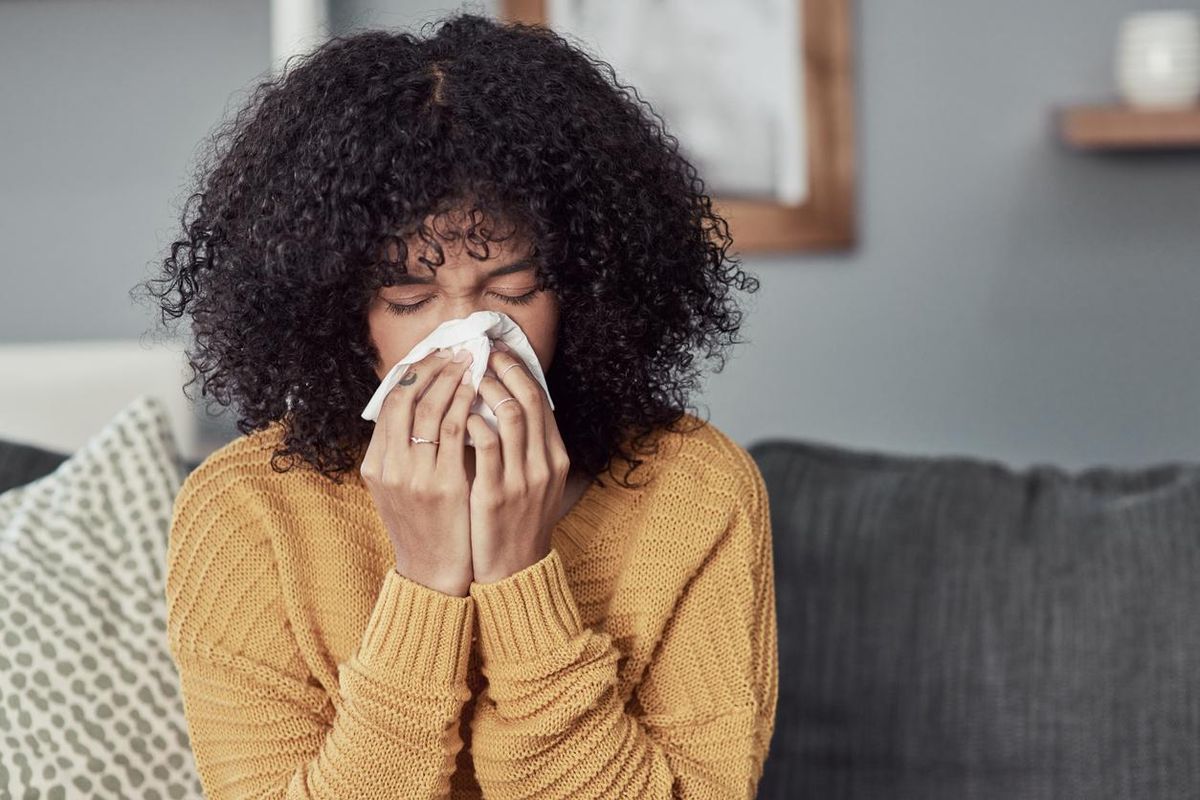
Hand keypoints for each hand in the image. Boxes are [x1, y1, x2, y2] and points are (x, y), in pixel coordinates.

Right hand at [359, 347, 476, 595]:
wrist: (432, 574)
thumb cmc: (424, 527)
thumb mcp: (400, 488)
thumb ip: (404, 452)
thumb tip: (422, 407)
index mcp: (376, 464)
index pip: (389, 402)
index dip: (413, 372)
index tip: (436, 355)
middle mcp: (389, 467)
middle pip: (404, 398)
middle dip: (432, 367)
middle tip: (456, 349)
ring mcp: (413, 476)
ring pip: (428, 409)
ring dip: (451, 379)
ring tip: (471, 362)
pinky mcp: (441, 486)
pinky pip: (453, 432)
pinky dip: (464, 405)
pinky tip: (479, 392)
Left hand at [464, 348, 570, 583]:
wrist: (513, 571)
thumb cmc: (516, 521)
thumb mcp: (534, 482)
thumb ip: (527, 447)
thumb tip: (507, 405)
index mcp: (555, 457)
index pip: (541, 399)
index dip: (519, 369)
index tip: (497, 352)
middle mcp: (544, 464)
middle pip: (529, 399)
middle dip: (503, 369)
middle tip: (479, 353)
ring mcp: (522, 479)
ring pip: (510, 415)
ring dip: (486, 390)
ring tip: (465, 378)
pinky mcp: (496, 495)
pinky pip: (485, 446)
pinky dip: (472, 423)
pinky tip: (457, 416)